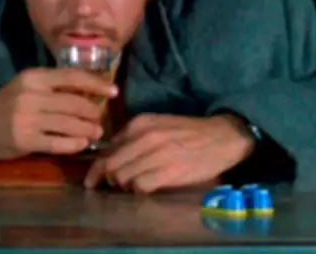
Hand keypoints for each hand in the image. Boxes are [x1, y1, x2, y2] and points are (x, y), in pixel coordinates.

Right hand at [0, 68, 118, 159]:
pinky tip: (81, 144)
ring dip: (88, 130)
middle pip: (75, 103)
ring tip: (95, 133)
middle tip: (100, 119)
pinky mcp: (25, 139)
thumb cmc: (8, 104)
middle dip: (93, 113)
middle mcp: (31, 95)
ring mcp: (27, 118)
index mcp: (34, 77)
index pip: (72, 77)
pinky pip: (58, 142)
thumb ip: (54, 87)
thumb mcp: (29, 86)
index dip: (96, 84)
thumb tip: (92, 91)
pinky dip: (74, 144)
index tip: (113, 91)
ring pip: (69, 124)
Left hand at [84, 113, 254, 193]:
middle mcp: (144, 137)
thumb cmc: (188, 132)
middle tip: (112, 187)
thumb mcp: (157, 125)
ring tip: (134, 186)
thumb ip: (133, 137)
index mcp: (139, 123)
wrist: (221, 136)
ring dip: (124, 186)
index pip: (107, 149)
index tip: (93, 180)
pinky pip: (140, 186)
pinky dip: (139, 191)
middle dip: (107, 180)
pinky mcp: (169, 171)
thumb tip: (110, 155)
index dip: (97, 168)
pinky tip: (147, 189)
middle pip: (110, 165)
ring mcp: (156, 154)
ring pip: (122, 177)